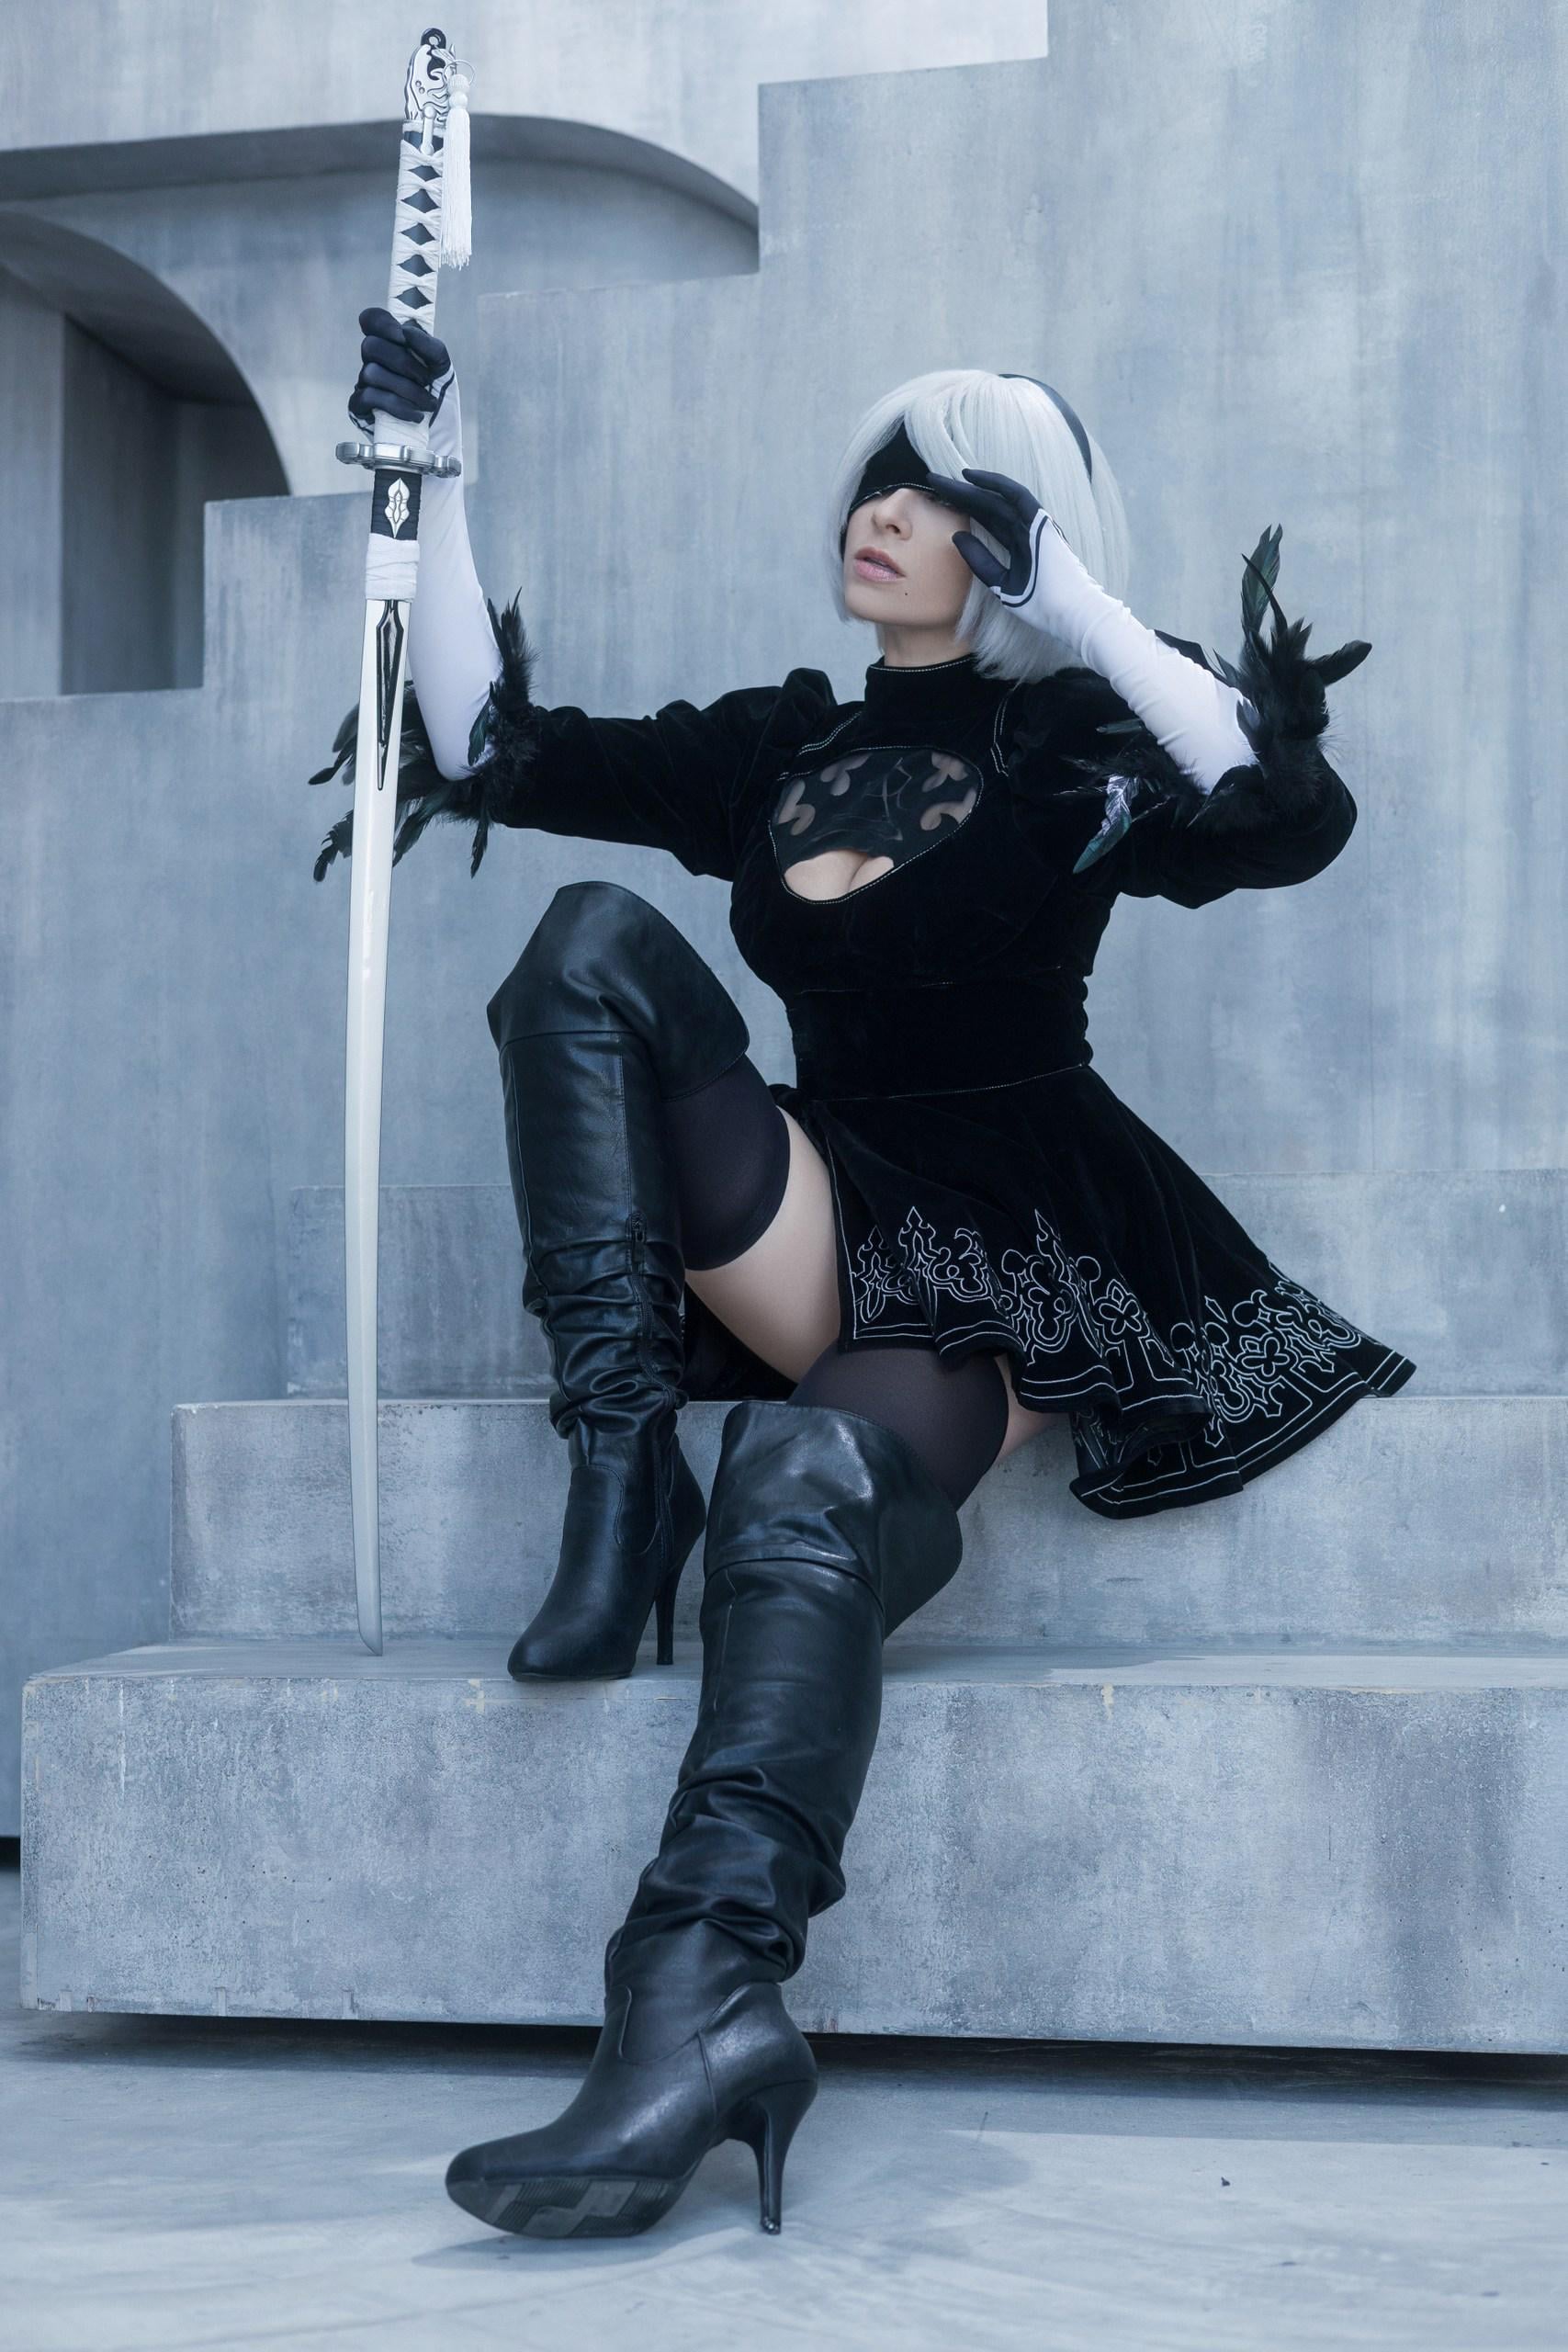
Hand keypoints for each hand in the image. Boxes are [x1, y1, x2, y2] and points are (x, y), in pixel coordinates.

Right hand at [348, 305, 453, 436]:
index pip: (371, 319)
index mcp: (389, 342)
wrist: (439, 426)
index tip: (402, 336)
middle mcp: (373, 359)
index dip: (381, 323)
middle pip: (371, 346)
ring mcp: (364, 382)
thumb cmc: (435, 390)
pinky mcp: (359, 405)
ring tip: (428, 403)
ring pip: (371, 373)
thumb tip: (406, 332)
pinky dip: (396, 406)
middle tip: (426, 380)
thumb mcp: (440, 365)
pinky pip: (369, 398)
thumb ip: (429, 345)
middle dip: (403, 364)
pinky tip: (415, 415)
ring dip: (406, 389)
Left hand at [923, 465, 1102, 642]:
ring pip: (996, 498)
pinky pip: (1016, 495)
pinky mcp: (1040, 521)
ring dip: (969, 487)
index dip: (963, 508)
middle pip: (986, 506)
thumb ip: (981, 562)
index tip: (938, 501)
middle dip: (959, 494)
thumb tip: (957, 536)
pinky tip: (970, 477)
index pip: (986, 520)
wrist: (1068, 613)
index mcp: (1018, 544)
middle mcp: (1024, 530)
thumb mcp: (1001, 585)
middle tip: (932, 482)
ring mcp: (1033, 524)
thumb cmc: (1041, 605)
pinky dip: (994, 483)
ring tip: (941, 479)